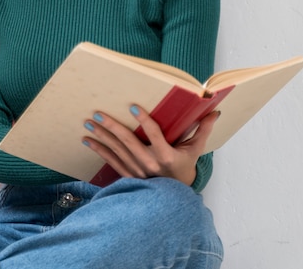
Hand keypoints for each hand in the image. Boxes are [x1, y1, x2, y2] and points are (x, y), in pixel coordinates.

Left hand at [83, 106, 219, 185]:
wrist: (174, 196)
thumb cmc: (184, 168)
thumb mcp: (195, 150)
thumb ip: (203, 130)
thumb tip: (214, 112)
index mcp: (166, 156)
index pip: (155, 135)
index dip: (144, 121)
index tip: (133, 107)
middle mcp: (150, 163)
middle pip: (129, 142)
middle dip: (113, 126)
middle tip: (99, 113)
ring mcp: (136, 170)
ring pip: (117, 150)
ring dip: (102, 136)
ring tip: (89, 123)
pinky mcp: (128, 175)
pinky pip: (111, 161)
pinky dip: (99, 150)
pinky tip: (88, 140)